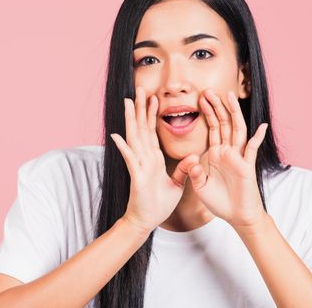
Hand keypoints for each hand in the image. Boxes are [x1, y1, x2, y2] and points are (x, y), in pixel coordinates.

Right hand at [110, 86, 198, 233]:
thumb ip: (183, 170)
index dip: (152, 114)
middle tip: (138, 89)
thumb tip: (194, 157)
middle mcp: (144, 158)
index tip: (153, 97)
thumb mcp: (176, 184)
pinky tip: (117, 136)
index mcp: (153, 159)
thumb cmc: (159, 204)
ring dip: (131, 120)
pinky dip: (124, 148)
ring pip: (134, 138)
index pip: (152, 132)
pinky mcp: (137, 177)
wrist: (146, 222)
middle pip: (141, 128)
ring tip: (127, 102)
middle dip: (140, 109)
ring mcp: (139, 166)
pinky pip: (130, 160)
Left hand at [187, 89, 268, 227]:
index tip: (199, 99)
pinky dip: (257, 137)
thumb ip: (195, 173)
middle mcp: (228, 151)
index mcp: (216, 154)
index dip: (206, 113)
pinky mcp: (247, 166)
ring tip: (228, 96)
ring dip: (233, 113)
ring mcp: (239, 157)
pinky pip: (252, 149)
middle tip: (208, 90)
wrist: (237, 217)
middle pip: (223, 123)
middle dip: (216, 107)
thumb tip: (194, 160)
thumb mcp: (201, 187)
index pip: (211, 128)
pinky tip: (261, 126)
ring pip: (236, 130)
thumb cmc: (220, 202)